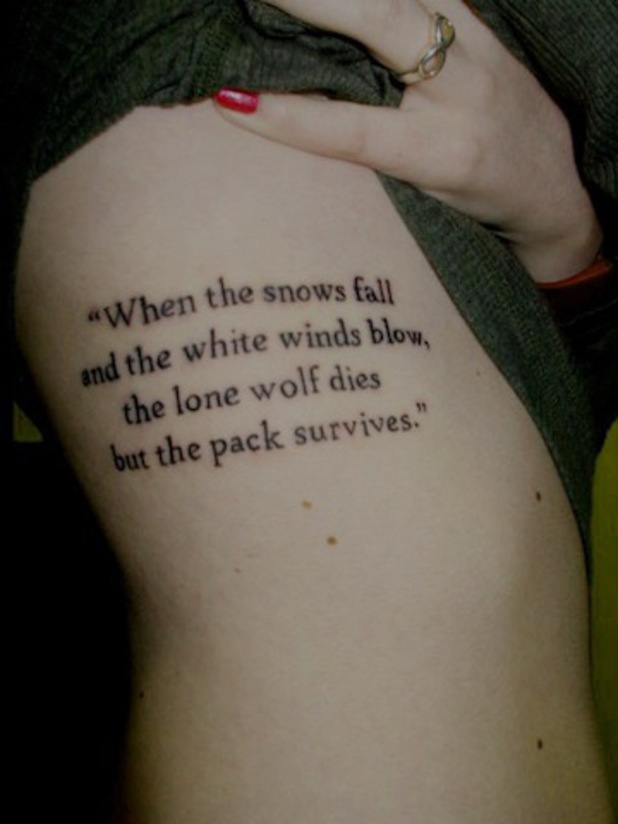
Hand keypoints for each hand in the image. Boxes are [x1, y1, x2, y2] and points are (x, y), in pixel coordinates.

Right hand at [213, 0, 601, 282]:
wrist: (551, 187)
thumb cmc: (475, 205)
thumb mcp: (421, 199)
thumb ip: (366, 162)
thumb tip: (288, 121)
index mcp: (444, 155)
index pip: (354, 131)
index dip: (292, 117)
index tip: (232, 100)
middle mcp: (466, 92)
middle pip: (388, 24)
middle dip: (321, 2)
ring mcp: (479, 47)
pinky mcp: (482, 21)